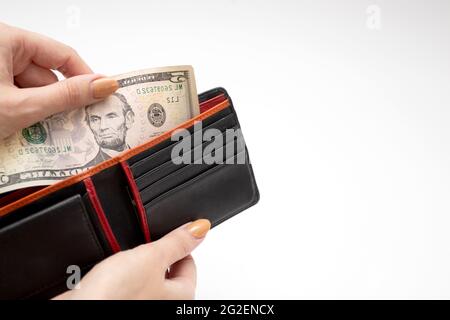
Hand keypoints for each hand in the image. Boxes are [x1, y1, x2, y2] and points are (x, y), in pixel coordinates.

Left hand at [0, 22, 117, 138]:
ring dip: (37, 109)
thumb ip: (65, 96)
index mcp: (7, 38)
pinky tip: (17, 124)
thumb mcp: (21, 106)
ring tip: (28, 127)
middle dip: (55, 102)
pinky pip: (19, 91)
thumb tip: (103, 86)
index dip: (85, 78)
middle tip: (64, 125)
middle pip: (48, 74)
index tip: (102, 98)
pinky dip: (23, 109)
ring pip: (33, 86)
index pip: (63, 54)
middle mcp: (1, 46)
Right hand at [54, 219, 210, 299]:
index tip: (167, 237)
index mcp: (181, 298)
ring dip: (135, 267)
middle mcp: (164, 307)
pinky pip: (126, 288)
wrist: (78, 311)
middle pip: (168, 274)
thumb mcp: (152, 256)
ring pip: (145, 280)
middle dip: (155, 257)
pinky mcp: (120, 304)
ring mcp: (141, 306)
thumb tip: (200, 228)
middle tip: (142, 248)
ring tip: (123, 259)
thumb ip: (177, 242)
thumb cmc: (116, 295)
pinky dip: (119, 278)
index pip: (189, 266)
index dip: (178, 247)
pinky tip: (109, 273)